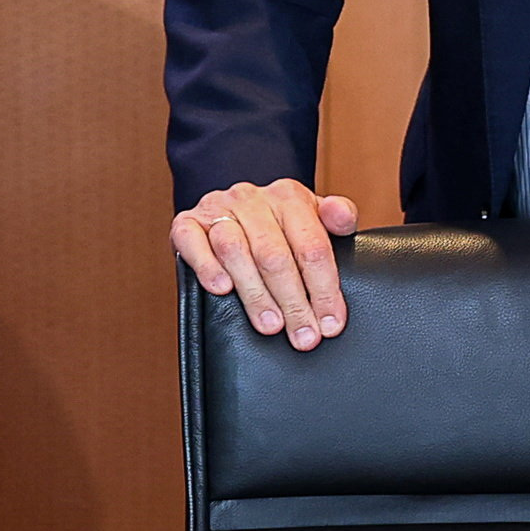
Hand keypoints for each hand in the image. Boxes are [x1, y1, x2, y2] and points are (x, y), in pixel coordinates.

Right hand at [173, 179, 360, 348]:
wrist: (232, 209)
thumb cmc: (278, 224)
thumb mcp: (313, 218)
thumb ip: (336, 217)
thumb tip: (343, 218)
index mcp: (289, 196)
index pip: (311, 245)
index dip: (324, 288)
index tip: (331, 322)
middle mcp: (252, 198)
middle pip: (274, 254)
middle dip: (292, 301)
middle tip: (303, 335)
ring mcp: (216, 208)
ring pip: (234, 250)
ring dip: (254, 293)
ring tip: (271, 325)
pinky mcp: (186, 222)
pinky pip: (192, 242)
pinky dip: (207, 267)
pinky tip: (222, 290)